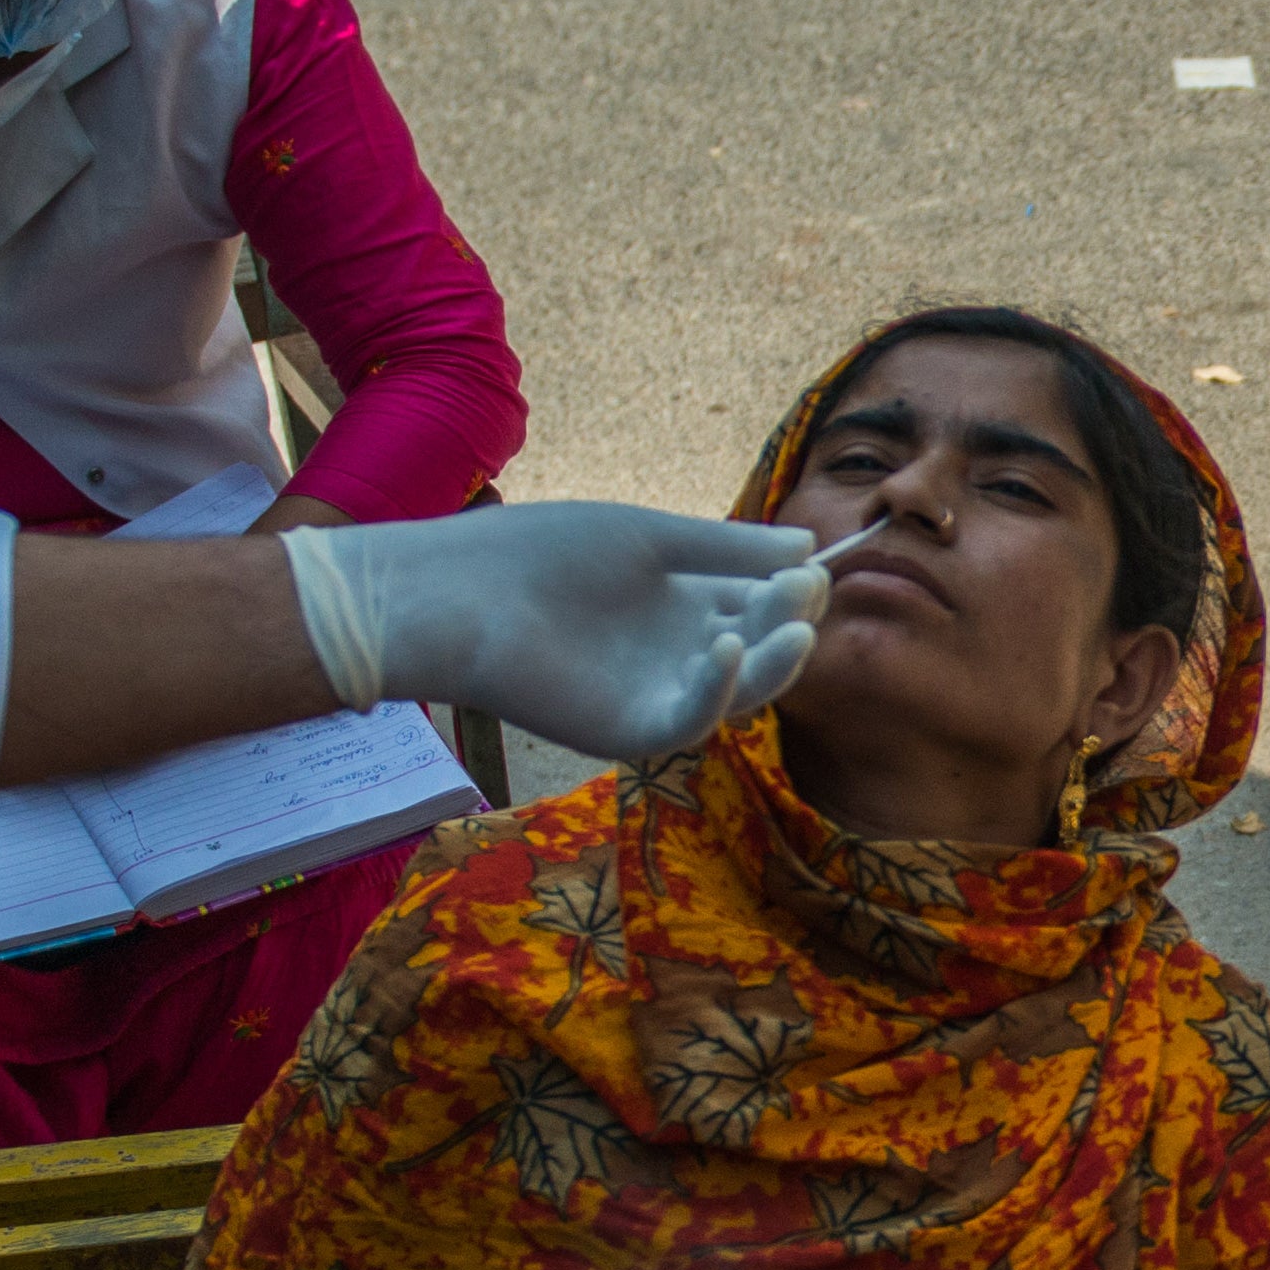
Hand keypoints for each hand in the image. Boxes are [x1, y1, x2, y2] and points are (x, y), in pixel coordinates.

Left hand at [282, 503, 828, 764]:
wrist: (456, 593)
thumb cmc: (542, 552)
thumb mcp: (649, 538)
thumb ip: (725, 549)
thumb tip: (809, 548)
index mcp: (684, 605)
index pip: (760, 605)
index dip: (793, 589)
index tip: (813, 565)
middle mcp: (677, 654)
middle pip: (759, 649)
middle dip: (788, 620)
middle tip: (803, 589)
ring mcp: (655, 695)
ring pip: (737, 693)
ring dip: (772, 663)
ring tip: (796, 626)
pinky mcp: (626, 731)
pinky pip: (687, 725)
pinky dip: (712, 693)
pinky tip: (721, 649)